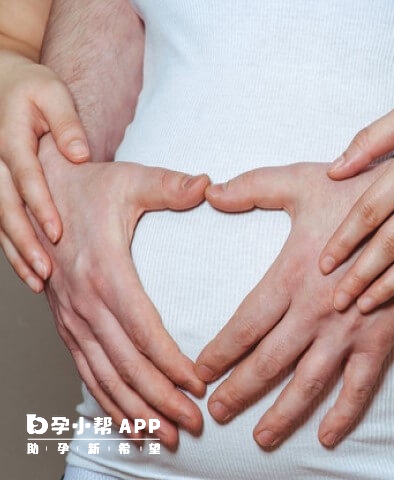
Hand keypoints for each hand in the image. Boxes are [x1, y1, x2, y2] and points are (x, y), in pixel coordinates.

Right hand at [0, 50, 89, 290]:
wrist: (2, 84)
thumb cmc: (34, 89)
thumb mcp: (53, 95)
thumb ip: (66, 124)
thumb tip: (80, 155)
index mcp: (10, 138)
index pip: (25, 177)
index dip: (40, 205)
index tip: (57, 231)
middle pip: (6, 207)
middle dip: (24, 240)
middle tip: (45, 270)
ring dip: (16, 251)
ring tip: (37, 280)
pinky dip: (11, 246)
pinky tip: (28, 270)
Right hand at [36, 134, 208, 447]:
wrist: (40, 190)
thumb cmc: (89, 186)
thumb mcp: (130, 180)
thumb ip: (170, 186)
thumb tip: (209, 185)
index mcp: (105, 272)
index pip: (142, 330)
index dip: (170, 362)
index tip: (199, 386)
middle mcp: (84, 302)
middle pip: (125, 364)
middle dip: (159, 399)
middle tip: (191, 425)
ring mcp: (72, 317)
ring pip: (103, 376)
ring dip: (133, 411)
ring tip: (163, 439)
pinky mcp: (67, 323)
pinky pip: (86, 371)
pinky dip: (106, 401)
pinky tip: (126, 423)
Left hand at [196, 162, 393, 448]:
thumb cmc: (355, 192)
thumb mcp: (300, 181)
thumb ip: (253, 187)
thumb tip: (210, 192)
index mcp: (293, 275)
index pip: (246, 324)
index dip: (220, 351)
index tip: (200, 371)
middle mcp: (316, 310)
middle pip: (269, 361)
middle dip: (240, 390)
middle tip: (216, 412)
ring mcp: (349, 328)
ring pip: (309, 381)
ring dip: (283, 413)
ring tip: (260, 438)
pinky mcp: (380, 336)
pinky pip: (361, 383)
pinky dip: (345, 412)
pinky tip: (327, 435)